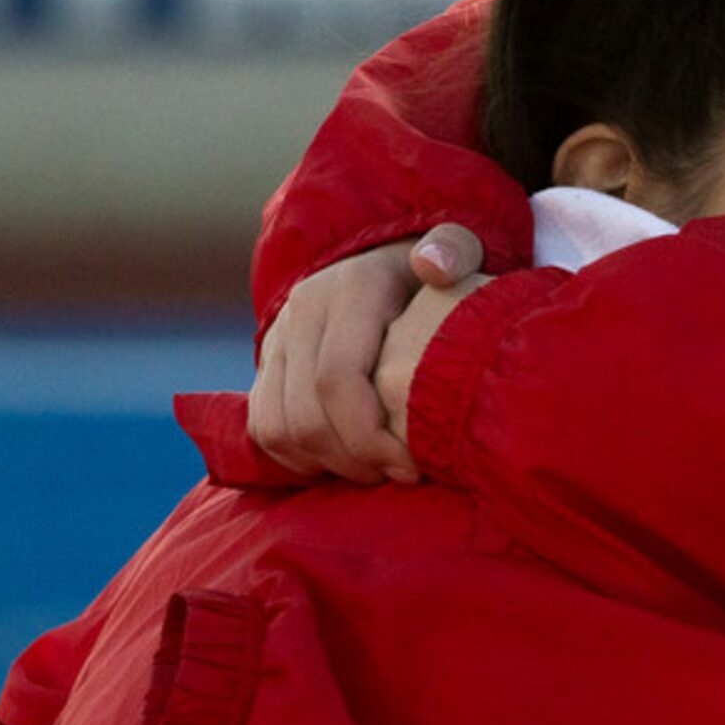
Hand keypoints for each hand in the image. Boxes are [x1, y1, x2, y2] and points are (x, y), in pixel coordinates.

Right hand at [248, 225, 485, 480]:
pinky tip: (343, 463)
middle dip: (354, 459)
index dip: (370, 436)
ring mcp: (280, 337)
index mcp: (351, 289)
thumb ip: (455, 250)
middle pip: (306, 414)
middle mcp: (305, 310)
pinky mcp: (268, 362)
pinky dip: (297, 458)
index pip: (338, 379)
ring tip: (375, 471)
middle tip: (400, 475)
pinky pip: (263, 427)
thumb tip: (431, 264)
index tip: (411, 466)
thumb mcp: (460, 249)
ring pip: (278, 428)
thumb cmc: (439, 273)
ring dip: (326, 464)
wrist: (389, 259)